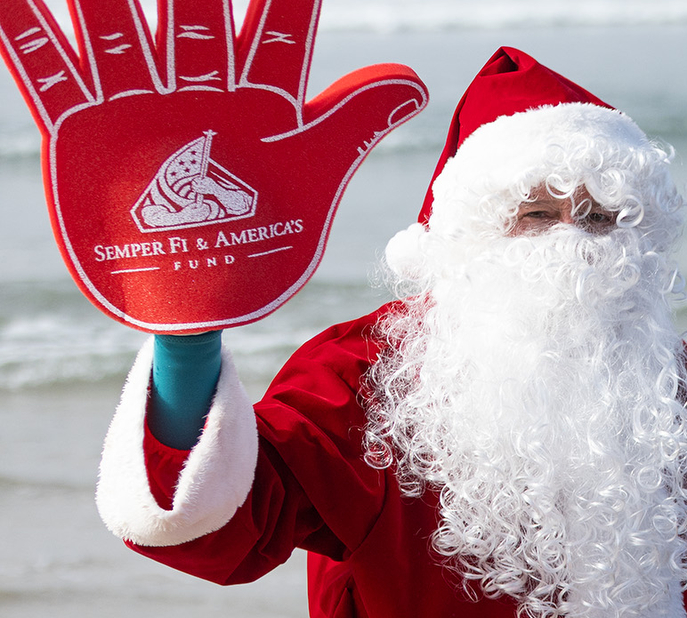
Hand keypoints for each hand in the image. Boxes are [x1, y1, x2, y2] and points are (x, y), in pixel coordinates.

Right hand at [0, 0, 426, 330]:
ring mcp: (138, 98)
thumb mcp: (312, 176)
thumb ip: (352, 122)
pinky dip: (25, 35)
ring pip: (114, 27)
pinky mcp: (85, 125)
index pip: (279, 25)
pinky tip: (7, 1)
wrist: (208, 291)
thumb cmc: (266, 227)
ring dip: (103, 0)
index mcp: (259, 92)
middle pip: (191, 12)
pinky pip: (47, 72)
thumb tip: (416, 83)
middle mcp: (197, 82)